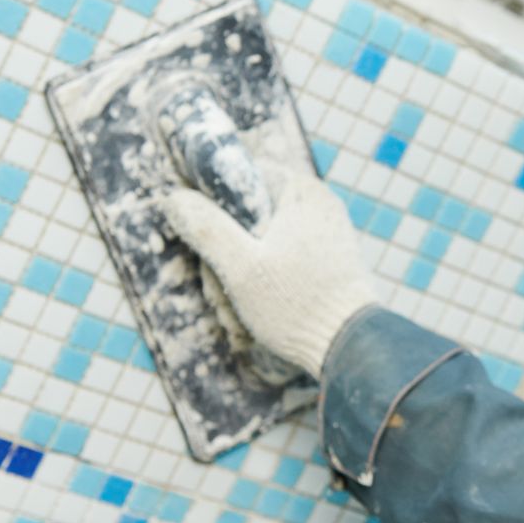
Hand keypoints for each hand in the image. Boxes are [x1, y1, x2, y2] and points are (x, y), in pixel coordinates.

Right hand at [159, 162, 379, 378]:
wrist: (349, 347)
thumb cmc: (297, 305)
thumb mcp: (240, 267)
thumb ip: (206, 228)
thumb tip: (174, 198)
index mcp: (302, 191)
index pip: (240, 175)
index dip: (213, 205)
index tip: (206, 241)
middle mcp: (318, 204)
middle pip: (248, 214)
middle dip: (226, 254)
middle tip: (220, 289)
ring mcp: (324, 232)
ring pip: (260, 242)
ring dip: (240, 275)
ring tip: (236, 310)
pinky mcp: (326, 260)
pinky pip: (281, 261)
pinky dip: (264, 283)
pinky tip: (256, 313)